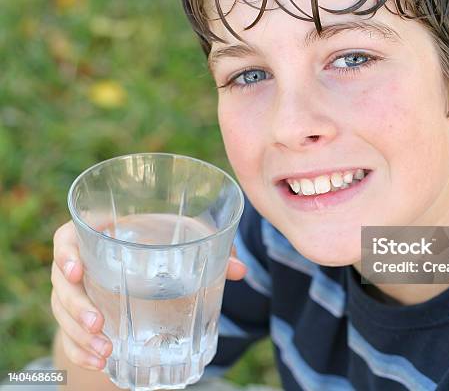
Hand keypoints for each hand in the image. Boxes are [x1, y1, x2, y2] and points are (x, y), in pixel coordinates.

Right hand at [50, 221, 246, 369]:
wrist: (146, 275)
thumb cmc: (163, 246)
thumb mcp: (184, 241)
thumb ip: (209, 247)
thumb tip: (238, 269)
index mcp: (101, 235)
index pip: (66, 237)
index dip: (64, 252)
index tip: (76, 269)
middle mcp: (82, 263)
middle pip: (61, 282)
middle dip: (76, 306)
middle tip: (98, 324)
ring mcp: (78, 293)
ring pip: (62, 313)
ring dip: (79, 335)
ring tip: (104, 351)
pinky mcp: (80, 319)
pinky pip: (68, 337)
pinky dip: (80, 352)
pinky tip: (98, 362)